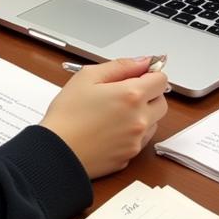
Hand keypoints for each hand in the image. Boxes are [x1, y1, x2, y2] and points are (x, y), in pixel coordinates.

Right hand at [40, 58, 168, 179]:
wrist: (56, 151)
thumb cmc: (67, 115)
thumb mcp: (87, 77)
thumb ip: (120, 66)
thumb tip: (143, 62)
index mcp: (131, 95)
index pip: (161, 80)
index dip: (149, 75)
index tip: (137, 76)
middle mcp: (140, 119)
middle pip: (162, 102)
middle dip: (149, 95)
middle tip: (124, 94)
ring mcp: (136, 140)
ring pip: (154, 122)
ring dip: (142, 114)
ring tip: (114, 113)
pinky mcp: (129, 156)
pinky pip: (140, 140)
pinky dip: (132, 132)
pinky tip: (111, 129)